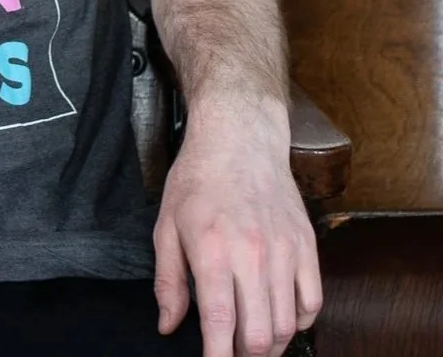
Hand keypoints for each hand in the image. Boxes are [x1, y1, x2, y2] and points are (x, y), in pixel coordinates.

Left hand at [153, 102, 320, 356]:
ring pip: (286, 324)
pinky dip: (297, 323)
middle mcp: (252, 256)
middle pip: (259, 334)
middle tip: (231, 356)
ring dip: (270, 345)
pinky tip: (279, 322)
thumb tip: (168, 326)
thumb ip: (168, 281)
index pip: (220, 323)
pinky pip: (312, 303)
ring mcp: (284, 253)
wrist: (240, 141)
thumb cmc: (196, 182)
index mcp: (212, 252)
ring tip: (252, 347)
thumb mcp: (166, 227)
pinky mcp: (307, 248)